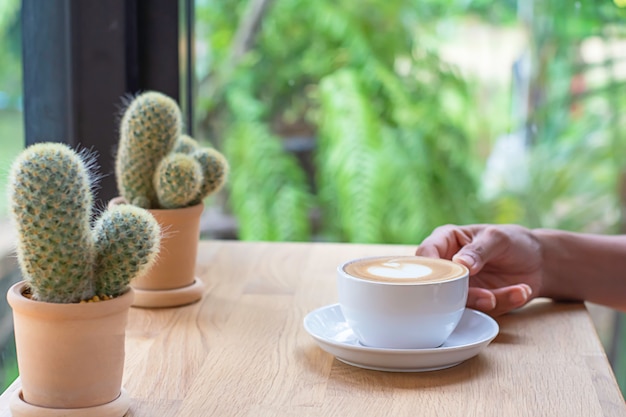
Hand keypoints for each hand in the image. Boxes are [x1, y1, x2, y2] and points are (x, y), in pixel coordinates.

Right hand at [416, 224, 542, 315]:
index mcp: (444, 241)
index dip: (430, 268)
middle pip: (438, 285)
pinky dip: (503, 304)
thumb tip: (458, 264)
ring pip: (459, 303)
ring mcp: (458, 287)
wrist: (538, 263)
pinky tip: (521, 291)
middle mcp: (446, 266)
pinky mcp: (474, 303)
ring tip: (517, 291)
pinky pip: (482, 311)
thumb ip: (478, 250)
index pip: (425, 255)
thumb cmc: (513, 241)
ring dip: (489, 301)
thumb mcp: (497, 239)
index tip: (449, 279)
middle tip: (489, 296)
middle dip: (465, 294)